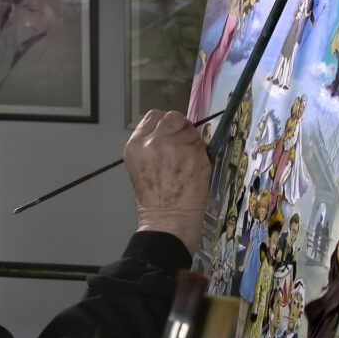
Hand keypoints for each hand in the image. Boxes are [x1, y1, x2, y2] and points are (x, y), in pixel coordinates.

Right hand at [124, 110, 211, 252]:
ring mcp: (175, 147)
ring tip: (186, 165)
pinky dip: (202, 156)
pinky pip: (203, 146)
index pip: (154, 116)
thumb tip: (173, 131)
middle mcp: (153, 142)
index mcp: (136, 145)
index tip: (171, 135)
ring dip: (193, 144)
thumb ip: (151, 145)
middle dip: (181, 128)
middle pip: (174, 117)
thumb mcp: (140, 166)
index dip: (165, 124)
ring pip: (192, 131)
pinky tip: (195, 171)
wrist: (167, 222)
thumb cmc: (153, 200)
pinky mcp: (195, 156)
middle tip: (183, 148)